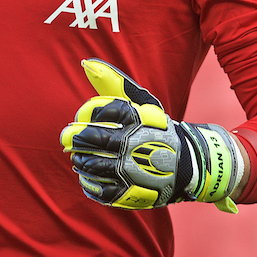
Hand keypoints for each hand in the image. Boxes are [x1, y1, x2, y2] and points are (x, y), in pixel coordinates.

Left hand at [60, 59, 243, 212]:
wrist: (189, 162)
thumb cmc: (155, 128)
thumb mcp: (140, 103)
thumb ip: (113, 83)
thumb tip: (86, 63)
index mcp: (139, 118)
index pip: (103, 110)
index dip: (86, 113)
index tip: (80, 116)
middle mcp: (138, 142)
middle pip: (97, 138)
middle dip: (76, 138)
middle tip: (67, 138)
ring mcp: (137, 169)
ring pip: (96, 166)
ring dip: (81, 161)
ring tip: (77, 158)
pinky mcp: (135, 192)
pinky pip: (104, 191)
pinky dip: (90, 184)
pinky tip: (87, 177)